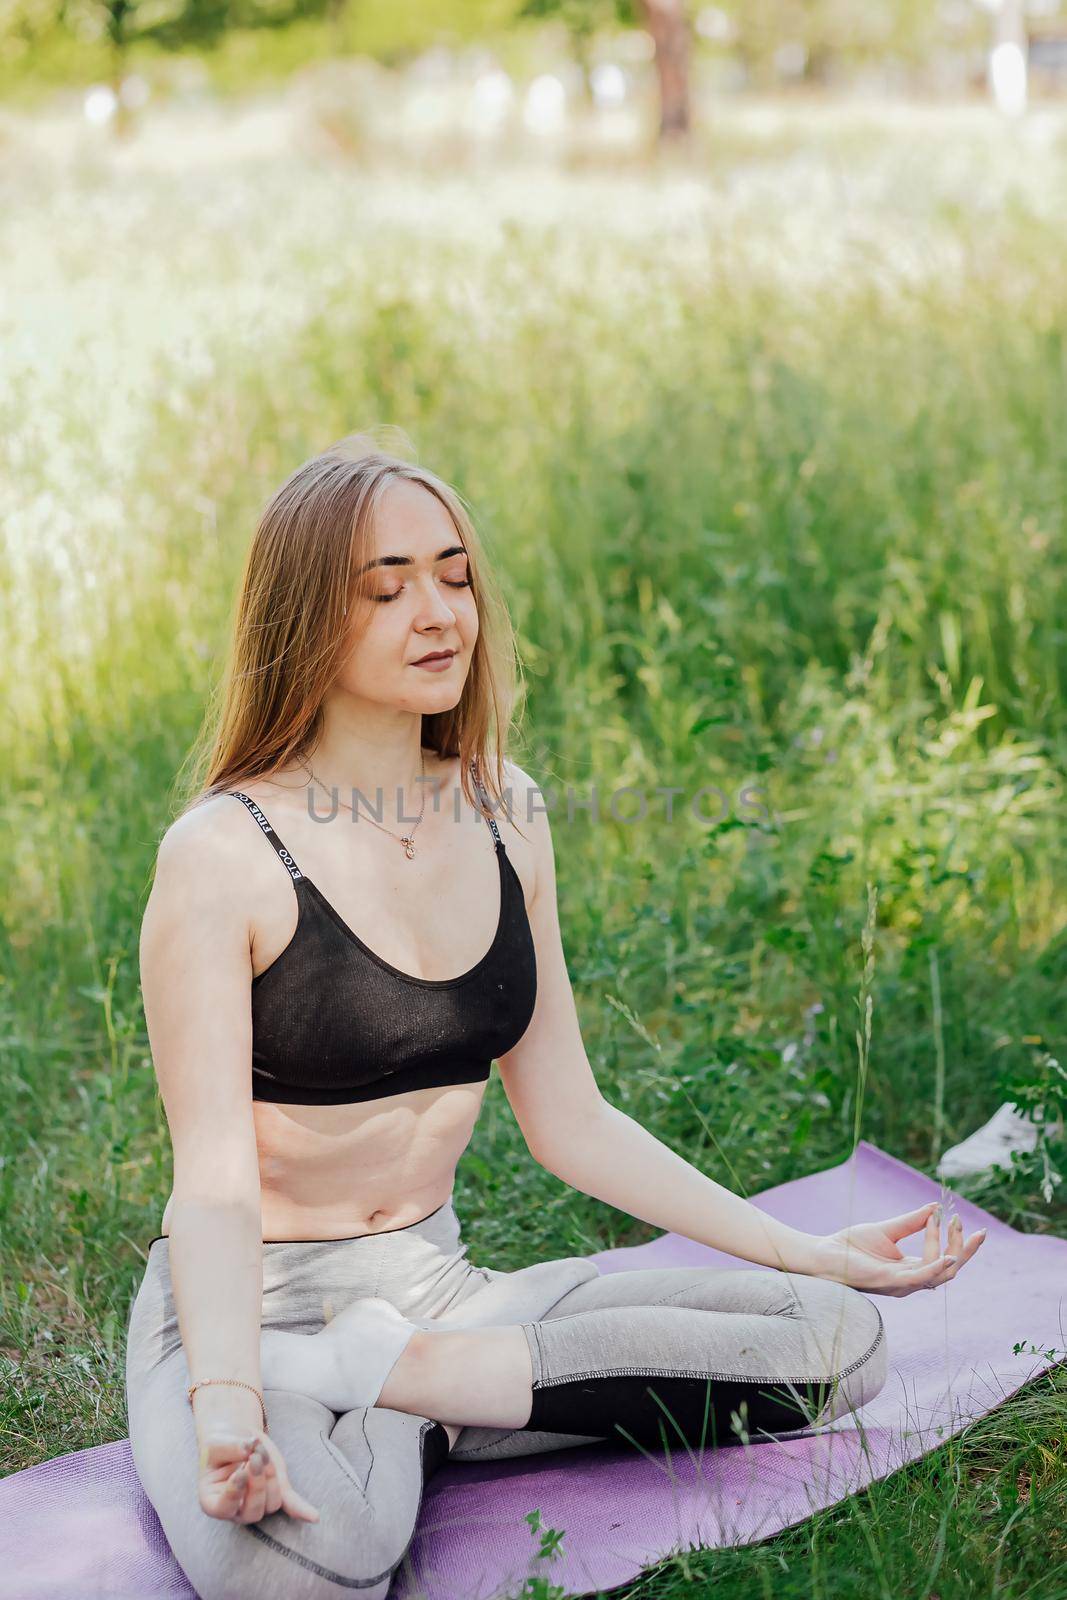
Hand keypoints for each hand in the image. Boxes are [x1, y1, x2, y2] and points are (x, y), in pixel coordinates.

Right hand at [198, 1428, 320, 1524]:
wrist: (235, 1439)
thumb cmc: (220, 1445)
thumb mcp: (218, 1443)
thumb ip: (231, 1448)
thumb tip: (248, 1449)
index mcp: (213, 1501)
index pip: (223, 1508)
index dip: (234, 1493)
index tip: (241, 1473)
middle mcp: (236, 1509)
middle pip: (252, 1512)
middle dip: (257, 1485)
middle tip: (256, 1458)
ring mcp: (258, 1502)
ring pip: (271, 1504)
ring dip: (271, 1478)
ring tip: (262, 1453)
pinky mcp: (278, 1491)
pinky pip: (290, 1505)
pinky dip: (301, 1510)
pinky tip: (313, 1517)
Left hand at [809, 1200, 986, 1296]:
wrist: (824, 1254)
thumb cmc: (852, 1246)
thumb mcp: (887, 1230)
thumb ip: (911, 1221)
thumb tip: (935, 1206)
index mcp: (911, 1268)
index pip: (945, 1260)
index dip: (958, 1243)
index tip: (959, 1217)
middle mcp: (911, 1280)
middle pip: (950, 1271)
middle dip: (966, 1251)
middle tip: (977, 1231)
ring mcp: (902, 1284)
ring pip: (940, 1274)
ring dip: (950, 1249)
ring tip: (952, 1225)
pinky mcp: (890, 1282)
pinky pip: (919, 1278)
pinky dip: (936, 1268)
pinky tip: (948, 1256)